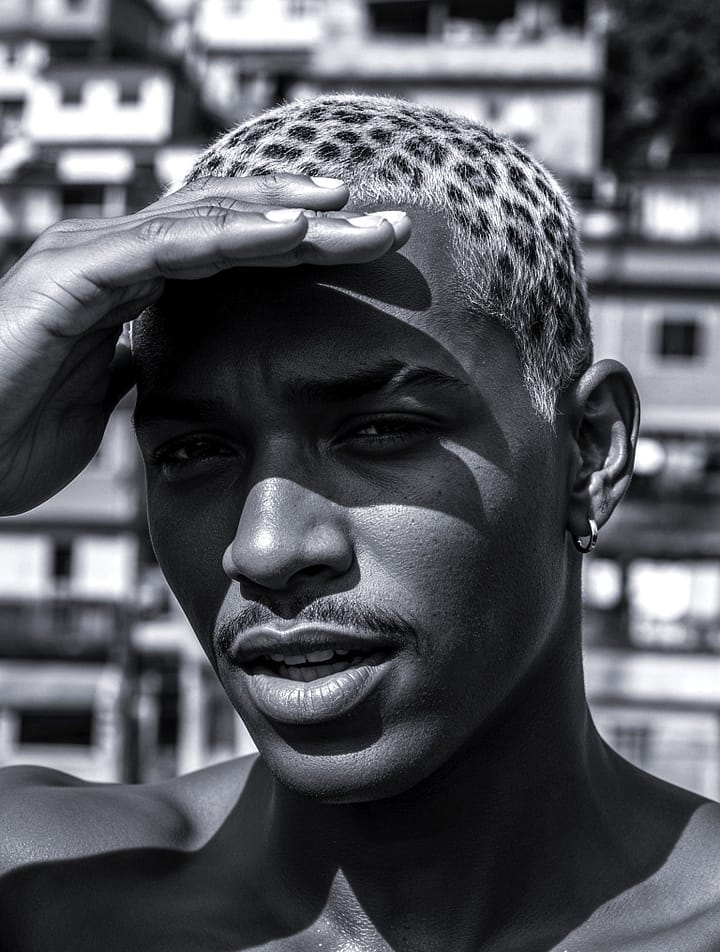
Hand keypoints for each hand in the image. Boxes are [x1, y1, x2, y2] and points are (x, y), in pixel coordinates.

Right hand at [0, 173, 409, 513]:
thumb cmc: (13, 431)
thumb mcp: (102, 398)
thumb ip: (137, 365)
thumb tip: (169, 362)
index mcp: (131, 284)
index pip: (231, 250)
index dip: (299, 246)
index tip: (363, 254)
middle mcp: (115, 256)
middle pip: (233, 221)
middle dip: (312, 217)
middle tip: (386, 220)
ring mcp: (93, 258)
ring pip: (210, 219)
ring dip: (289, 212)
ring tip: (356, 212)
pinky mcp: (74, 277)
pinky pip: (166, 246)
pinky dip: (233, 236)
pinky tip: (293, 232)